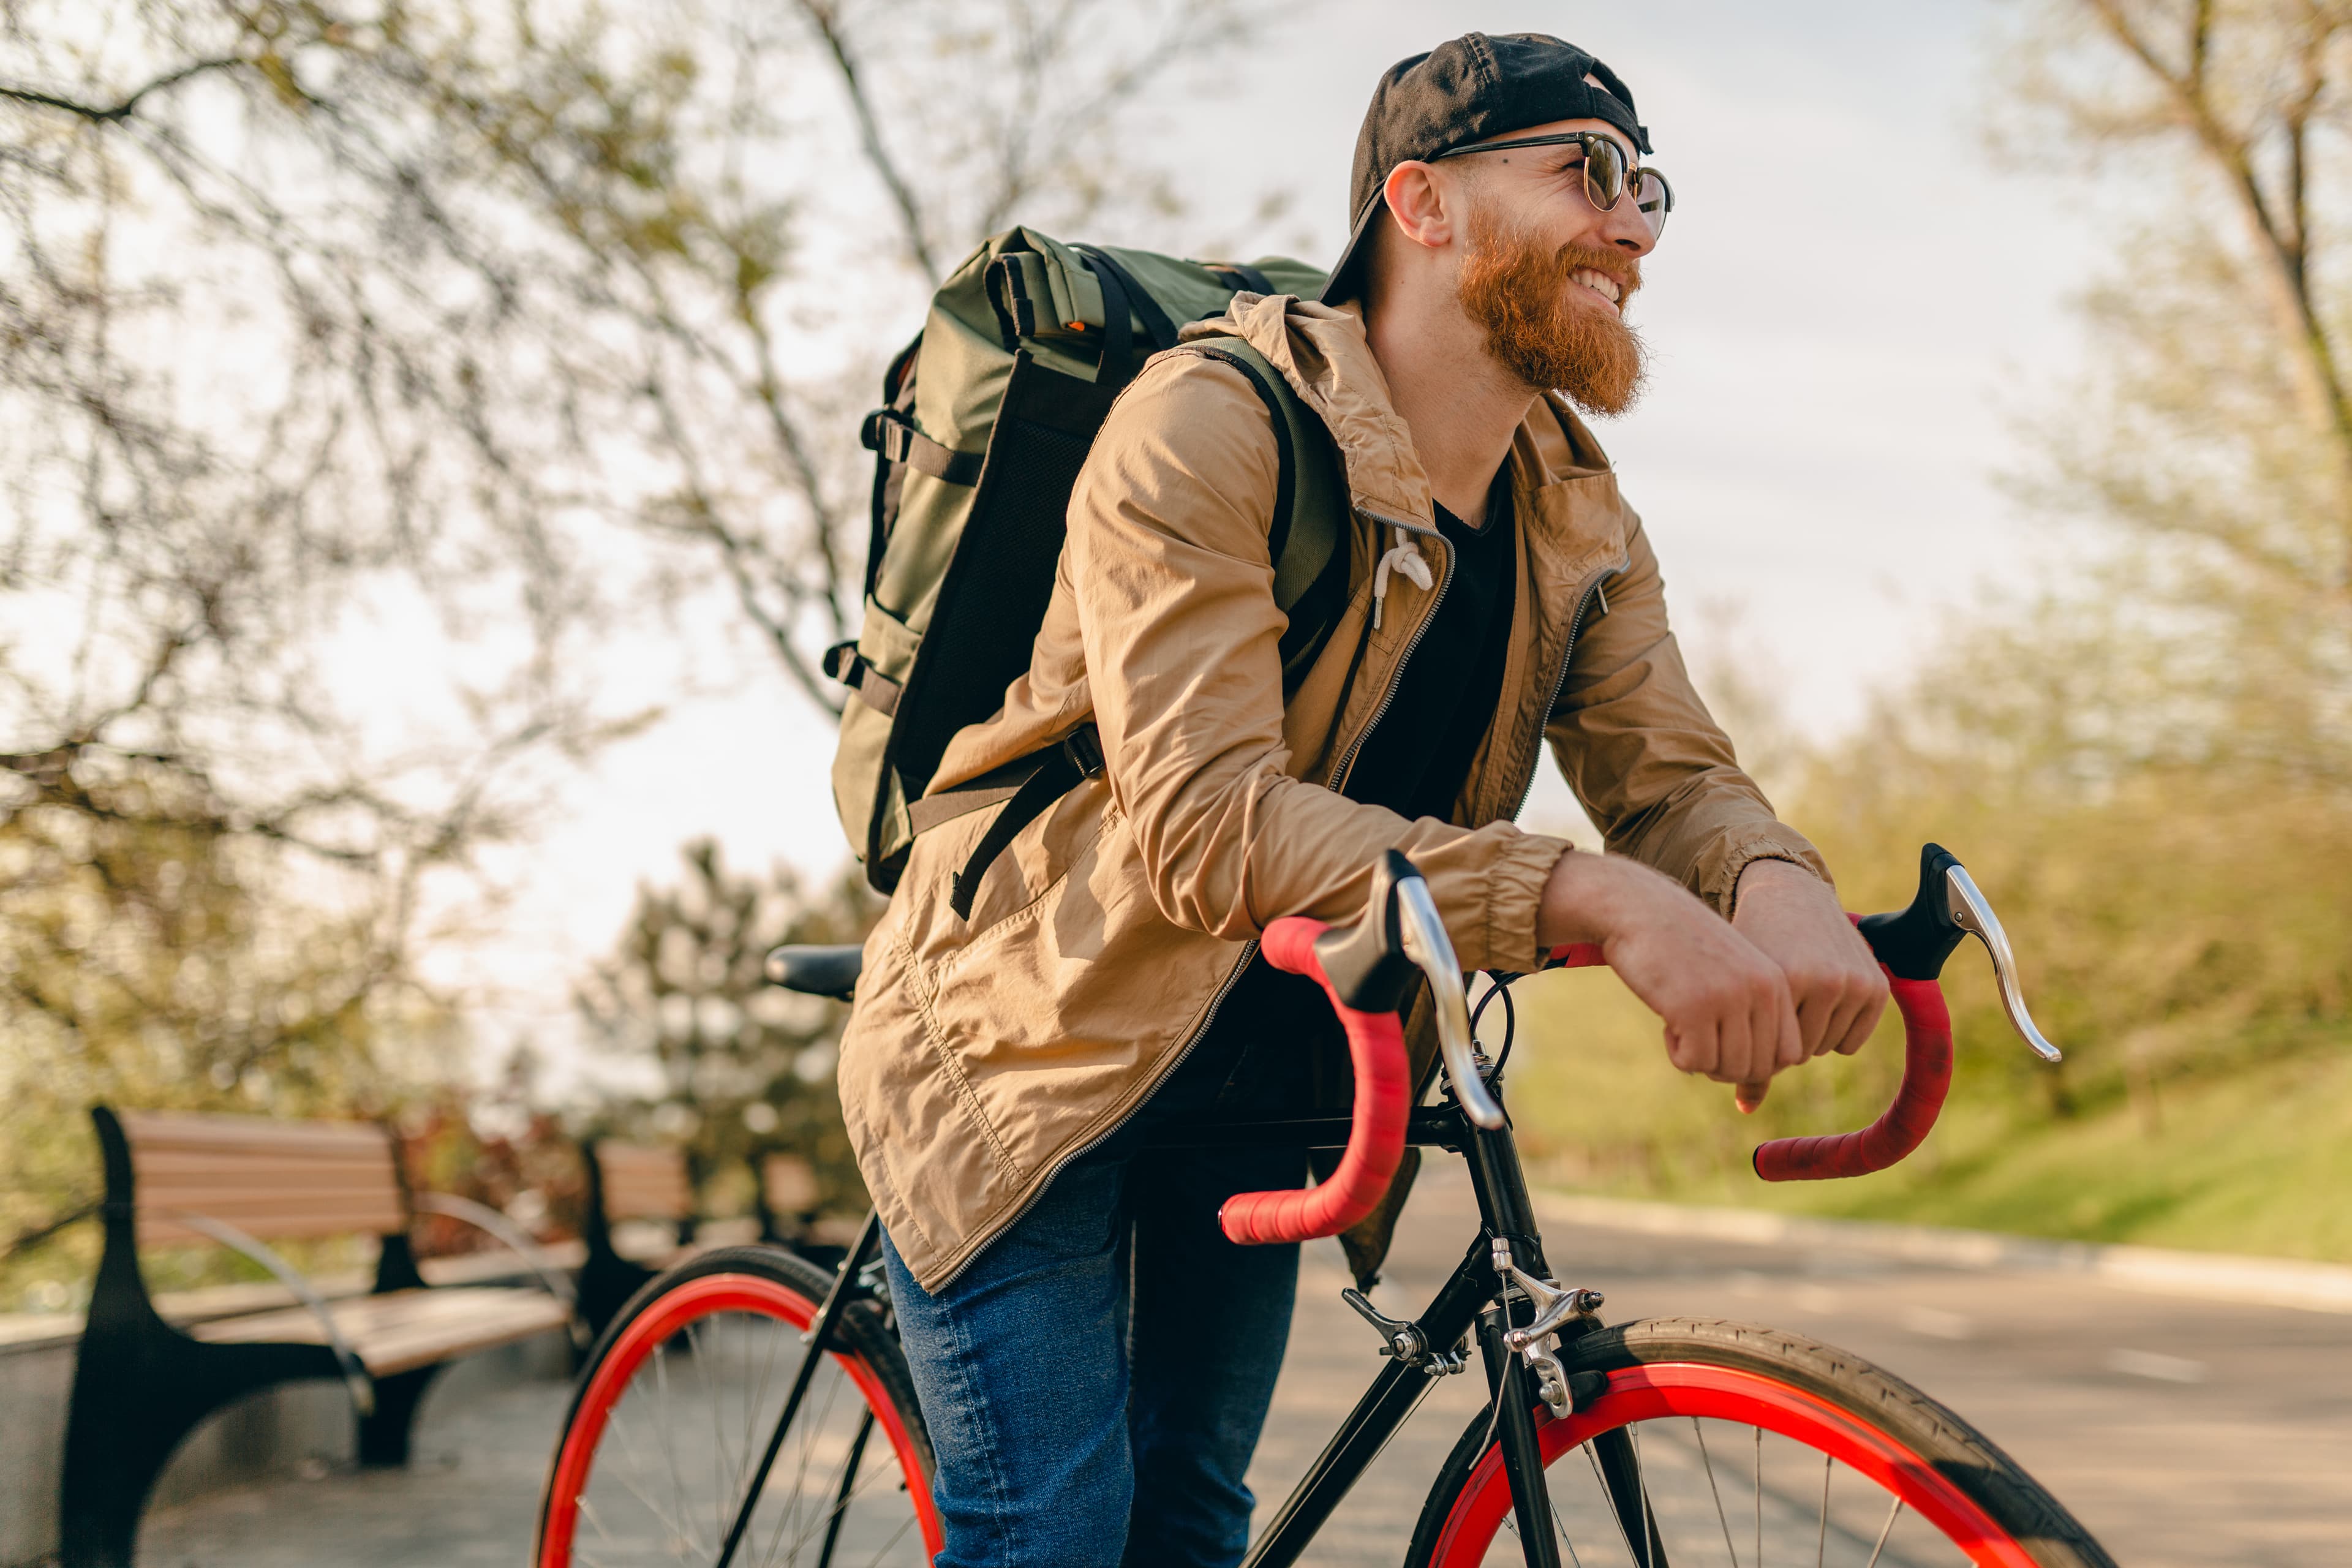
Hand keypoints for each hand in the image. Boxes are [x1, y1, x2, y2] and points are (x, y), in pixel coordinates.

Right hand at [1536, 851, 1803, 1102]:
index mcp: (1775, 982)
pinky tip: (1666, 1024)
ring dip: (1701, 1060)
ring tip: (1683, 1029)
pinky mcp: (1692, 1006)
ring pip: (1728, 1069)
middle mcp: (1759, 990)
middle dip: (1726, 1066)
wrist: (1638, 910)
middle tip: (1697, 1041)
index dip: (1755, 1060)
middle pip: (1758, 1068)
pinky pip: (1694, 1062)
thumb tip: (1751, 1106)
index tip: (1724, 1041)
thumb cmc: (1681, 951)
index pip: (1789, 1055)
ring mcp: (1727, 998)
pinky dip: (1678, 1054)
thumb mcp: (1728, 982)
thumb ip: (1749, 1029)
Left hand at [1730, 858, 1888, 1102]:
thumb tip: (1746, 1109)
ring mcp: (1856, 982)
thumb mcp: (1744, 991)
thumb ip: (1745, 1051)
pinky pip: (1852, 1041)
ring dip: (1810, 1034)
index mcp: (1788, 981)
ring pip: (1827, 1047)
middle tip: (1776, 1007)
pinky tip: (1819, 1001)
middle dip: (1786, 1039)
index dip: (1760, 1043)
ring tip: (1795, 999)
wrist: (1789, 896)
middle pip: (1802, 1053)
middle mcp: (1827, 981)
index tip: (1752, 1018)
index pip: (1775, 1054)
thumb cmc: (1755, 945)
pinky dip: (1834, 1030)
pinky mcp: (1878, 986)